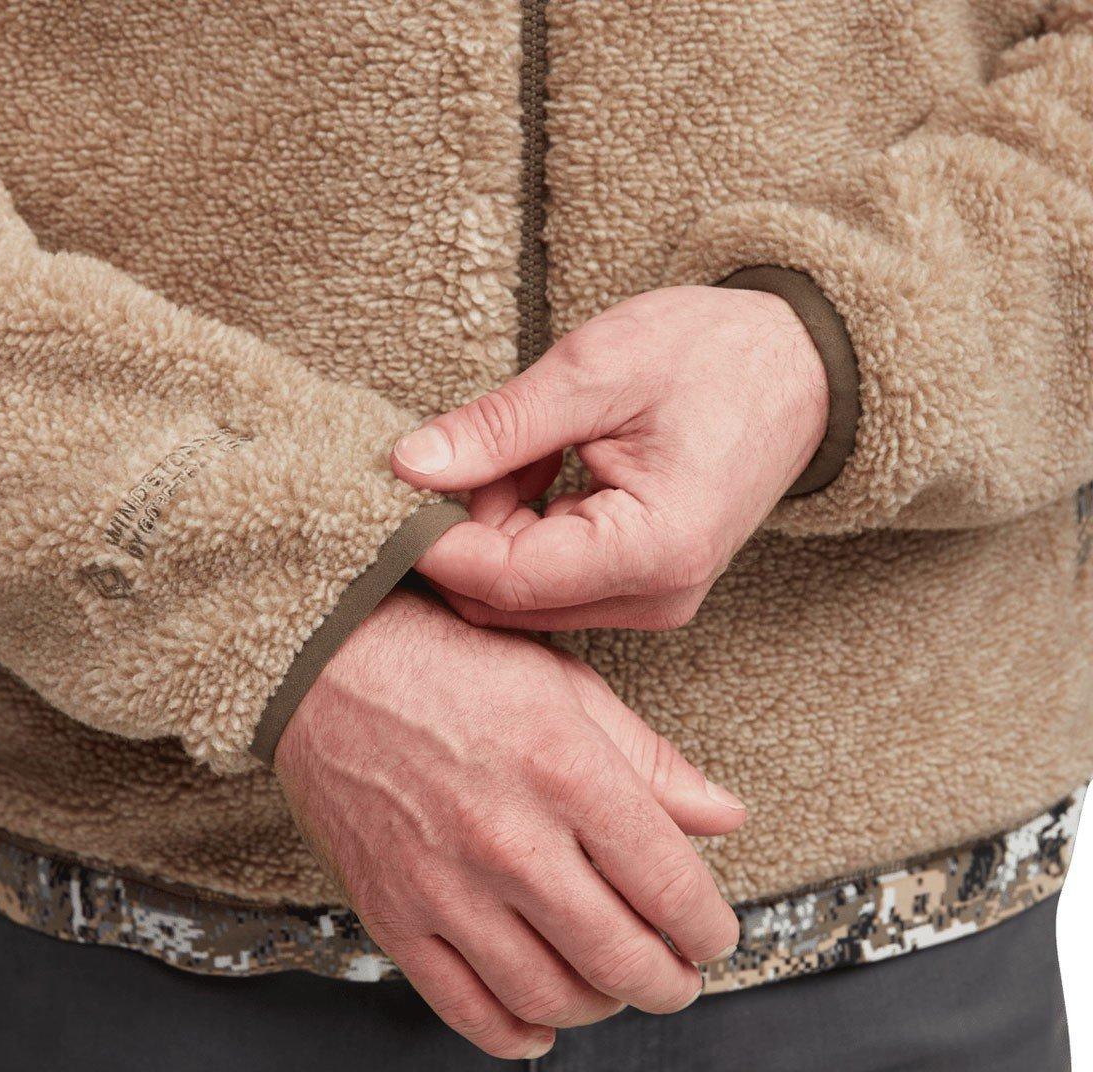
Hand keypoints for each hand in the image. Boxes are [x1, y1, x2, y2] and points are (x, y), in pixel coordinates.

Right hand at [275, 588, 742, 1058]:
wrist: (325, 663)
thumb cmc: (448, 662)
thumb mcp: (566, 685)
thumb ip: (649, 758)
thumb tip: (723, 815)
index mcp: (567, 772)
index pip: (670, 886)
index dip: (709, 927)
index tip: (712, 933)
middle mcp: (510, 839)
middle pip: (618, 957)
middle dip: (669, 983)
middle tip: (679, 976)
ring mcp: (445, 884)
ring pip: (547, 994)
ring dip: (600, 1007)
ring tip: (613, 988)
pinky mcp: (392, 912)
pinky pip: (463, 1007)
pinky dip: (513, 1034)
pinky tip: (540, 1025)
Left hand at [392, 285, 828, 630]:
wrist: (796, 367)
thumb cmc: (714, 355)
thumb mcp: (594, 369)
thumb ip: (498, 427)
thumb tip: (407, 466)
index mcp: (653, 551)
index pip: (505, 580)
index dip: (433, 542)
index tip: (390, 492)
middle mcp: (656, 598)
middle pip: (505, 597)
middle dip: (467, 527)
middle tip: (475, 443)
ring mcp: (650, 600)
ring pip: (520, 592)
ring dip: (497, 521)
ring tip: (530, 443)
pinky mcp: (641, 589)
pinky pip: (550, 578)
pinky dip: (525, 523)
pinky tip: (547, 465)